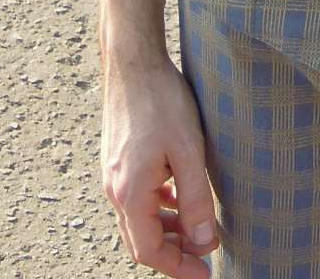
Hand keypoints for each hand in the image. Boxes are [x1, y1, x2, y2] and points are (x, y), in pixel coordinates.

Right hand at [100, 51, 219, 276]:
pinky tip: (178, 198)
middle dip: (173, 253)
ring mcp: (114, 174)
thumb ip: (196, 200)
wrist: (133, 62)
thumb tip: (203, 243)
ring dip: (167, 230)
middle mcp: (115, 189)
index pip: (149, 251)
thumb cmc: (161, 101)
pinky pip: (137, 197)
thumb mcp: (189, 151)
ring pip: (139, 219)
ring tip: (197, 231)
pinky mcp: (119, 159)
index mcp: (130, 194)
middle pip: (141, 240)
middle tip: (204, 257)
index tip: (205, 273)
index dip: (177, 267)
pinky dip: (158, 207)